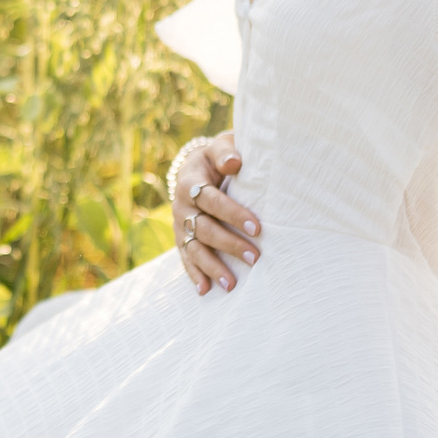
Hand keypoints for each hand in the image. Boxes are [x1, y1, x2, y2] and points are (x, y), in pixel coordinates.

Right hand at [169, 130, 258, 294]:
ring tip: (231, 285)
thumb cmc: (217, 156)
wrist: (196, 165)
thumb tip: (235, 162)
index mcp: (191, 182)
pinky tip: (205, 291)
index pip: (212, 201)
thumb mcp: (220, 146)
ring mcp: (179, 224)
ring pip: (194, 248)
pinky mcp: (180, 237)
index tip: (258, 229)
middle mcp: (181, 205)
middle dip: (229, 244)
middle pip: (204, 229)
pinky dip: (194, 275)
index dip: (234, 215)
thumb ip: (226, 152)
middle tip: (256, 258)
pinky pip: (185, 258)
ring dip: (212, 267)